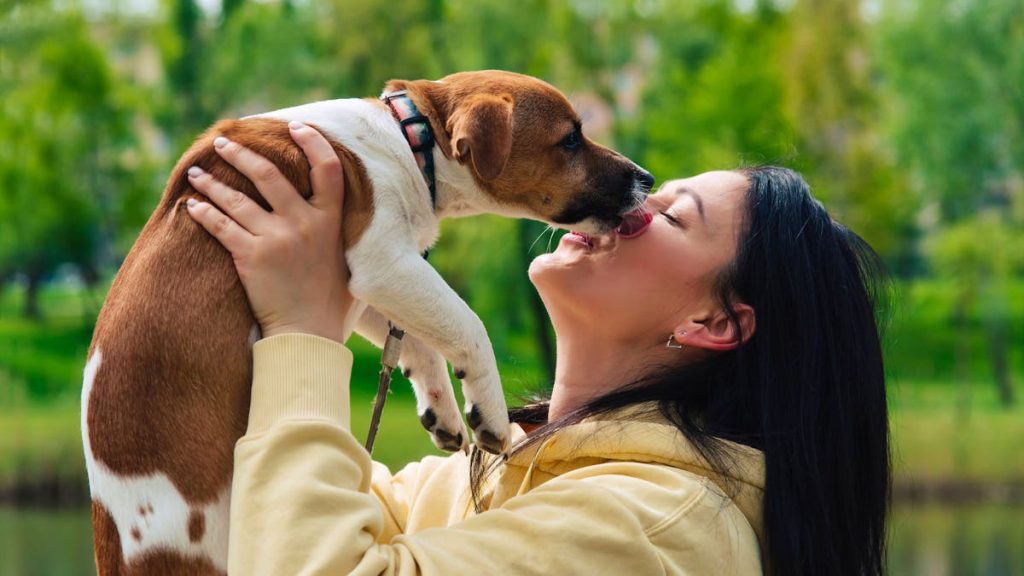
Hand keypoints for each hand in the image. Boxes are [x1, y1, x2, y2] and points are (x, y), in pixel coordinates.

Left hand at [186, 120, 351, 342]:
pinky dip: (203, 213)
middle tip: (222, 144)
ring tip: (197, 174)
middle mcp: (303, 223)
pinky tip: (192, 206)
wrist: (308, 332)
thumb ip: (338, 233)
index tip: (296, 127)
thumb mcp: (346, 260)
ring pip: (237, 198)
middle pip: (269, 174)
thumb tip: (333, 212)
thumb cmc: (330, 302)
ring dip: (212, 183)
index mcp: (330, 221)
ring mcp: (276, 238)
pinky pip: (220, 226)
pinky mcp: (250, 256)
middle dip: (241, 154)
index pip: (327, 169)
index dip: (313, 143)